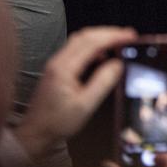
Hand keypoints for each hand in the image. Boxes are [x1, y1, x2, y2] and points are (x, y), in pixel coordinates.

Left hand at [13, 25, 135, 159]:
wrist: (35, 134)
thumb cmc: (57, 123)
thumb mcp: (85, 106)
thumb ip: (103, 82)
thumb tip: (118, 64)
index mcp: (64, 68)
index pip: (92, 42)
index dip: (113, 36)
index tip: (130, 36)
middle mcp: (58, 61)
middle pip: (85, 36)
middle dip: (109, 33)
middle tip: (128, 35)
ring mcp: (56, 64)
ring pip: (80, 41)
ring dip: (100, 38)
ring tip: (119, 42)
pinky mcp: (57, 69)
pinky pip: (77, 50)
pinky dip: (93, 46)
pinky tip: (102, 56)